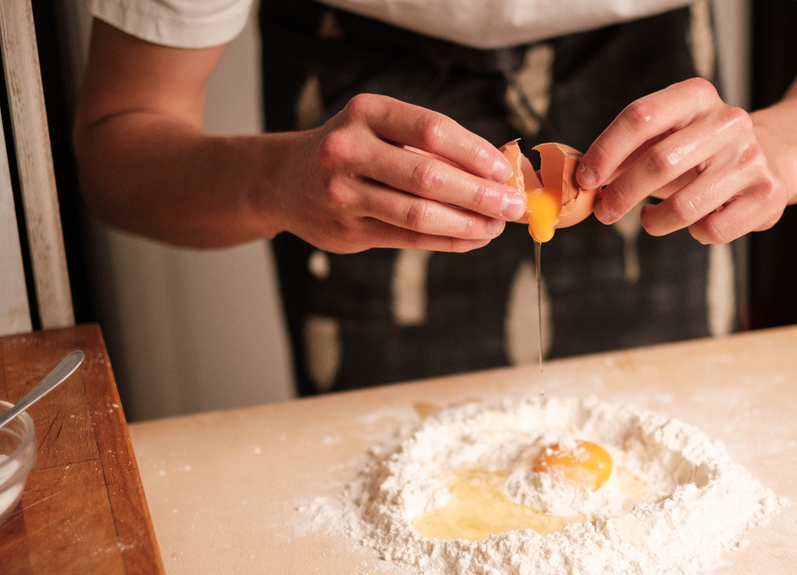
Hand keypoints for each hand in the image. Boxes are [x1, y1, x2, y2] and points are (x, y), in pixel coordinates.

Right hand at [277, 94, 527, 252]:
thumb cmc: (352, 151)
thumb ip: (430, 147)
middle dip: (479, 194)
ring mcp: (344, 192)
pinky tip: (475, 238)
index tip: (505, 171)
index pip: (431, 130)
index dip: (474, 153)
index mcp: (367, 113)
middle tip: (512, 205)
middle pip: (428, 177)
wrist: (283, 180)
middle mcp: (349, 149)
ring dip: (468, 223)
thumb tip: (496, 171)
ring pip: (419, 214)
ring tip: (497, 225)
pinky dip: (449, 240)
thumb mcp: (380, 129)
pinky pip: (410, 238)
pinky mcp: (347, 230)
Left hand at [576, 78, 788, 244]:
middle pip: (659, 162)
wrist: (775, 158)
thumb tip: (584, 177)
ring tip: (649, 219)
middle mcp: (728, 122)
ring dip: (654, 221)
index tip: (585, 178)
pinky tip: (694, 223)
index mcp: (696, 97)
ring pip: (685, 206)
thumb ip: (628, 152)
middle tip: (605, 212)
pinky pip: (713, 229)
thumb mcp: (668, 138)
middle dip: (622, 194)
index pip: (640, 117)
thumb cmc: (703, 152)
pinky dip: (694, 234)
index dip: (606, 151)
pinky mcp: (767, 194)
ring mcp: (751, 158)